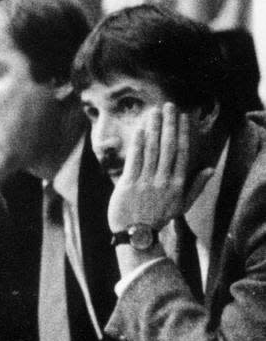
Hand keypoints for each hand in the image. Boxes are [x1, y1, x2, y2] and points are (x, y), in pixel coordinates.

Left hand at [106, 102, 192, 236]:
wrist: (136, 234)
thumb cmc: (158, 217)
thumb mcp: (182, 205)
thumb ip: (196, 186)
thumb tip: (210, 168)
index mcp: (178, 185)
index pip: (182, 153)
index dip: (183, 133)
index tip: (183, 117)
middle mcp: (164, 181)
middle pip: (168, 147)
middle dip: (169, 124)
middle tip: (169, 106)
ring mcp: (146, 182)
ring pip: (151, 150)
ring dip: (153, 129)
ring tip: (154, 112)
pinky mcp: (129, 184)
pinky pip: (134, 160)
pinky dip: (137, 144)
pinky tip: (140, 129)